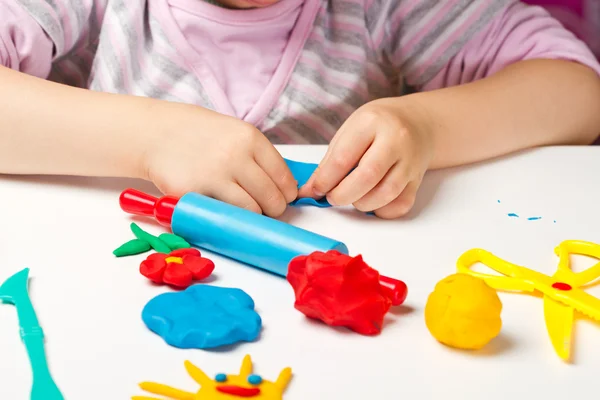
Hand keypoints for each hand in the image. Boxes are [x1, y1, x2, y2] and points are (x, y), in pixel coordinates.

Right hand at [141, 101, 296, 216]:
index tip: (282, 198)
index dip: (286, 193)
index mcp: (250, 139)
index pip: (284, 178)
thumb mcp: (235, 133)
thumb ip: (259, 157)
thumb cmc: (200, 135)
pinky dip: (226, 217)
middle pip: (272, 199)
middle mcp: (235, 156)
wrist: (156, 133)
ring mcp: (214, 176)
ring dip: (252, 217)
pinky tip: (223, 210)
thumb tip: (286, 188)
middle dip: (273, 209)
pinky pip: (223, 216)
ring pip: (251, 212)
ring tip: (244, 211)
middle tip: (265, 209)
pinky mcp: (194, 194)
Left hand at [298, 97, 433, 218]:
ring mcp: (410, 160)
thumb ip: (330, 161)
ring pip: (386, 193)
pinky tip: (373, 201)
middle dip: (343, 195)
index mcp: (371, 122)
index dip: (325, 180)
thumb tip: (310, 190)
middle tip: (332, 198)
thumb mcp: (350, 131)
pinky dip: (382, 210)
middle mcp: (395, 140)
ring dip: (363, 203)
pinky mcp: (418, 179)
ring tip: (353, 197)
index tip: (314, 190)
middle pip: (367, 176)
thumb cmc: (378, 126)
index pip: (343, 158)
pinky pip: (401, 204)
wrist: (418, 122)